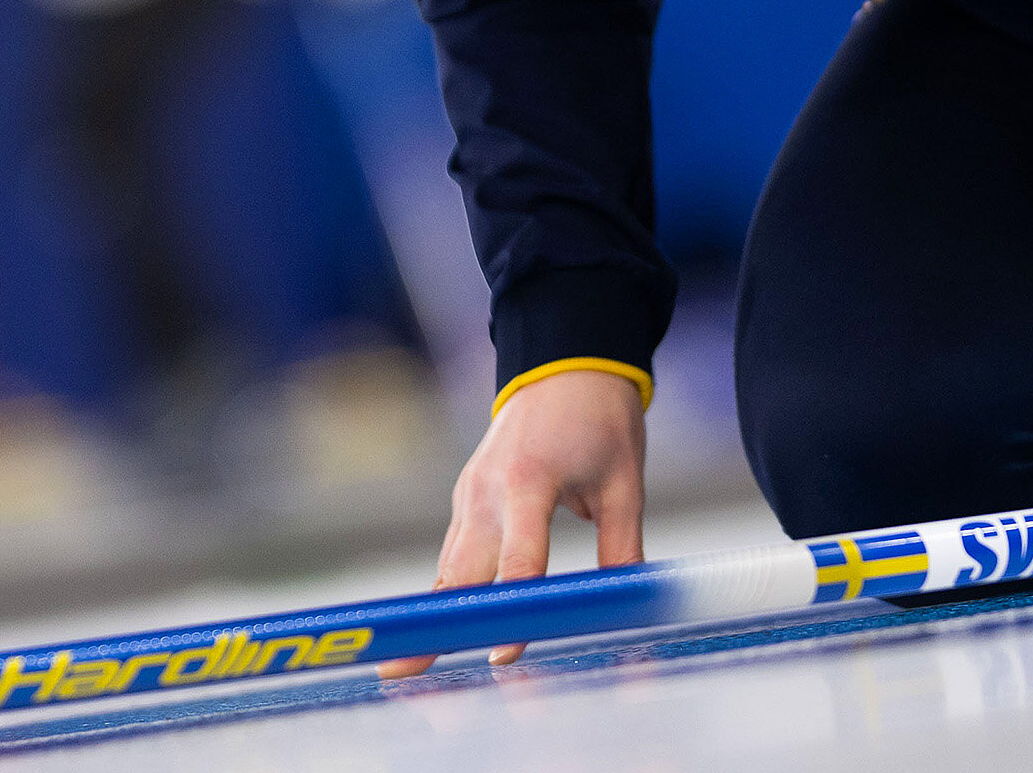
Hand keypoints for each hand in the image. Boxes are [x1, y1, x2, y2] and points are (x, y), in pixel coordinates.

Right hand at [381, 366, 645, 677]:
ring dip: (429, 613)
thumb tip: (632, 608)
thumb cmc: (601, 420)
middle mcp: (487, 489)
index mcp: (529, 480)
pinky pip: (456, 553)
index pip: (518, 560)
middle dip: (432, 623)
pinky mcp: (467, 497)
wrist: (566, 362)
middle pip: (459, 572)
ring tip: (400, 664)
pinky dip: (447, 590)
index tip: (505, 654)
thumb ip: (624, 550)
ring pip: (449, 566)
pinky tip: (432, 629)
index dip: (510, 609)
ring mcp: (470, 492)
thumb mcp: (625, 484)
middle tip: (401, 671)